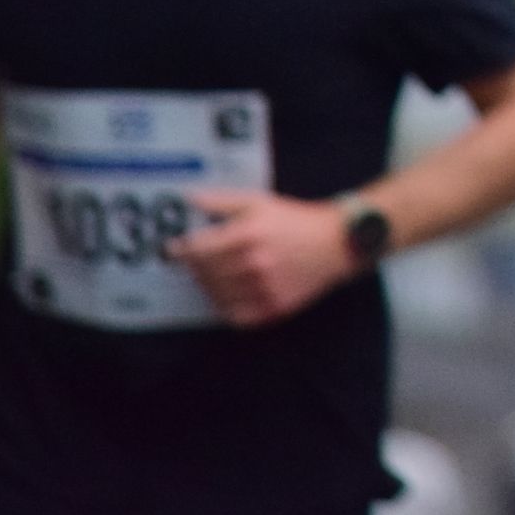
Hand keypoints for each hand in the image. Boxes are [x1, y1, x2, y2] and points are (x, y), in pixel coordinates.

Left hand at [170, 189, 358, 326]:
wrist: (338, 242)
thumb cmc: (297, 220)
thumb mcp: (260, 202)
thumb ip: (221, 201)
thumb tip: (190, 198)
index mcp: (247, 235)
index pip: (197, 249)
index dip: (181, 250)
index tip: (175, 250)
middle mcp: (253, 264)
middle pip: (203, 274)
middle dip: (195, 267)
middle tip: (197, 262)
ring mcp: (263, 288)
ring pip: (216, 296)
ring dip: (208, 287)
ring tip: (213, 277)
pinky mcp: (274, 307)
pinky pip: (236, 316)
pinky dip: (225, 308)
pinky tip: (229, 296)